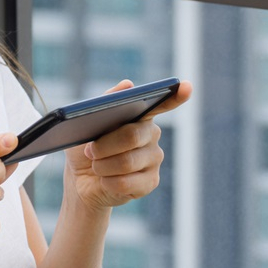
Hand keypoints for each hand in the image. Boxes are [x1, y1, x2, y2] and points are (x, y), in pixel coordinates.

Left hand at [62, 79, 192, 211]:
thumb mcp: (86, 122)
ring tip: (95, 166)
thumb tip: (128, 84)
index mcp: (141, 116)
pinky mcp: (150, 182)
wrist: (81, 181)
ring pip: (127, 162)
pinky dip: (107, 182)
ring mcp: (154, 159)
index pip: (163, 103)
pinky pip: (126, 183)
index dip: (176, 96)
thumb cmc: (85, 147)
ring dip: (102, 166)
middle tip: (90, 150)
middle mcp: (153, 135)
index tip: (186, 86)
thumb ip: (104, 101)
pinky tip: (104, 181)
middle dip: (105, 145)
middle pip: (132, 136)